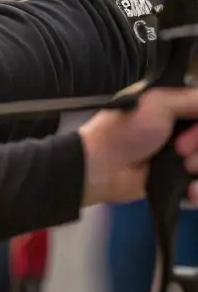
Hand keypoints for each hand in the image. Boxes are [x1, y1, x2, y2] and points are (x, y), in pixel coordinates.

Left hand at [80, 86, 197, 206]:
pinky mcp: (176, 183)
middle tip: (180, 150)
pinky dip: (197, 191)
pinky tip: (190, 191)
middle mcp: (182, 133)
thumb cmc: (127, 130)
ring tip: (184, 169)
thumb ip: (192, 100)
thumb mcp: (159, 102)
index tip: (191, 129)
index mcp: (177, 110)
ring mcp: (181, 159)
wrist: (102, 167)